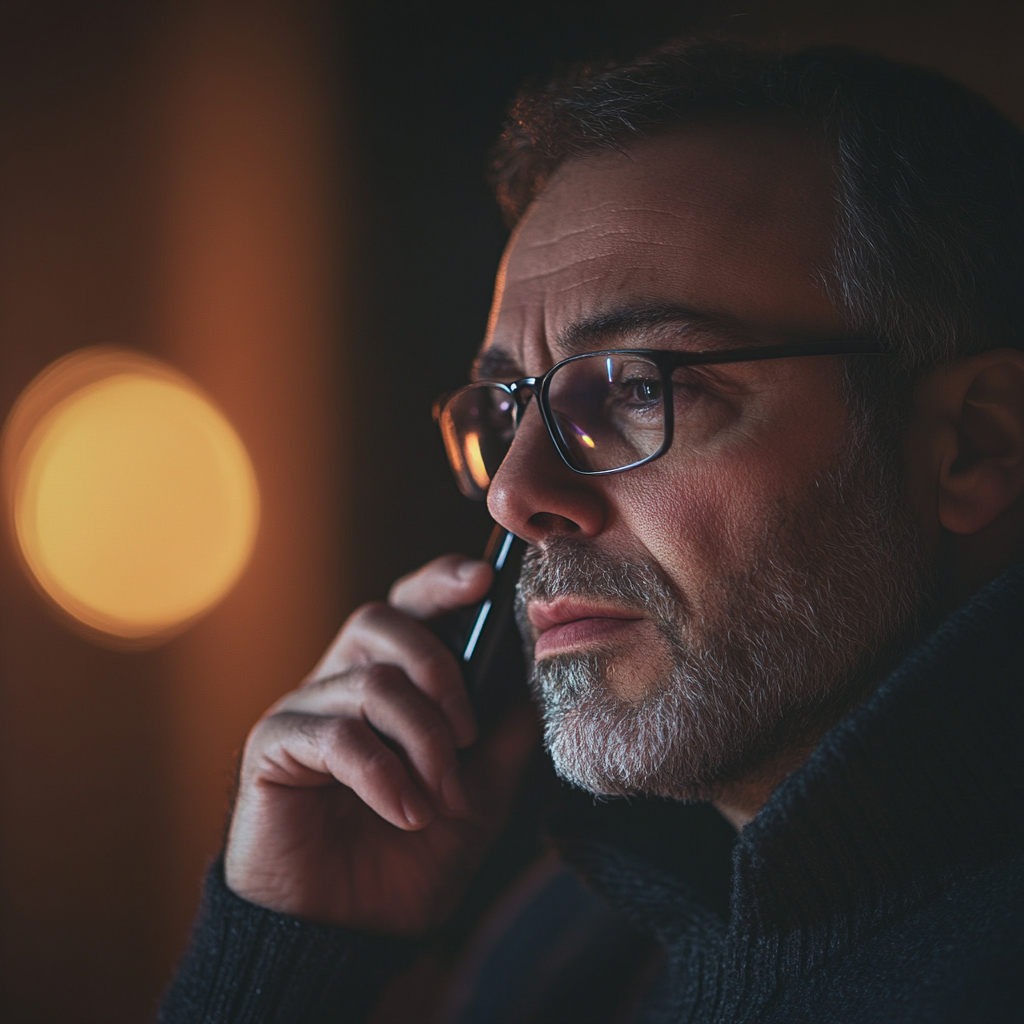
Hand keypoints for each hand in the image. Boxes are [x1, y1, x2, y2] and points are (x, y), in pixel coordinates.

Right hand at [224, 554, 538, 934]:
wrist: (348, 935)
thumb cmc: (408, 860)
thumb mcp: (479, 797)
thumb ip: (505, 738)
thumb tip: (534, 680)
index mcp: (390, 684)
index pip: (410, 608)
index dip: (440, 582)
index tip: (484, 579)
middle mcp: (343, 684)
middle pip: (381, 619)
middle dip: (439, 667)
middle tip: (468, 732)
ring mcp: (305, 712)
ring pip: (370, 680)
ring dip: (421, 739)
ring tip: (440, 796)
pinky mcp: (272, 747)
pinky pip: (335, 733)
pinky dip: (383, 774)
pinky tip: (406, 812)